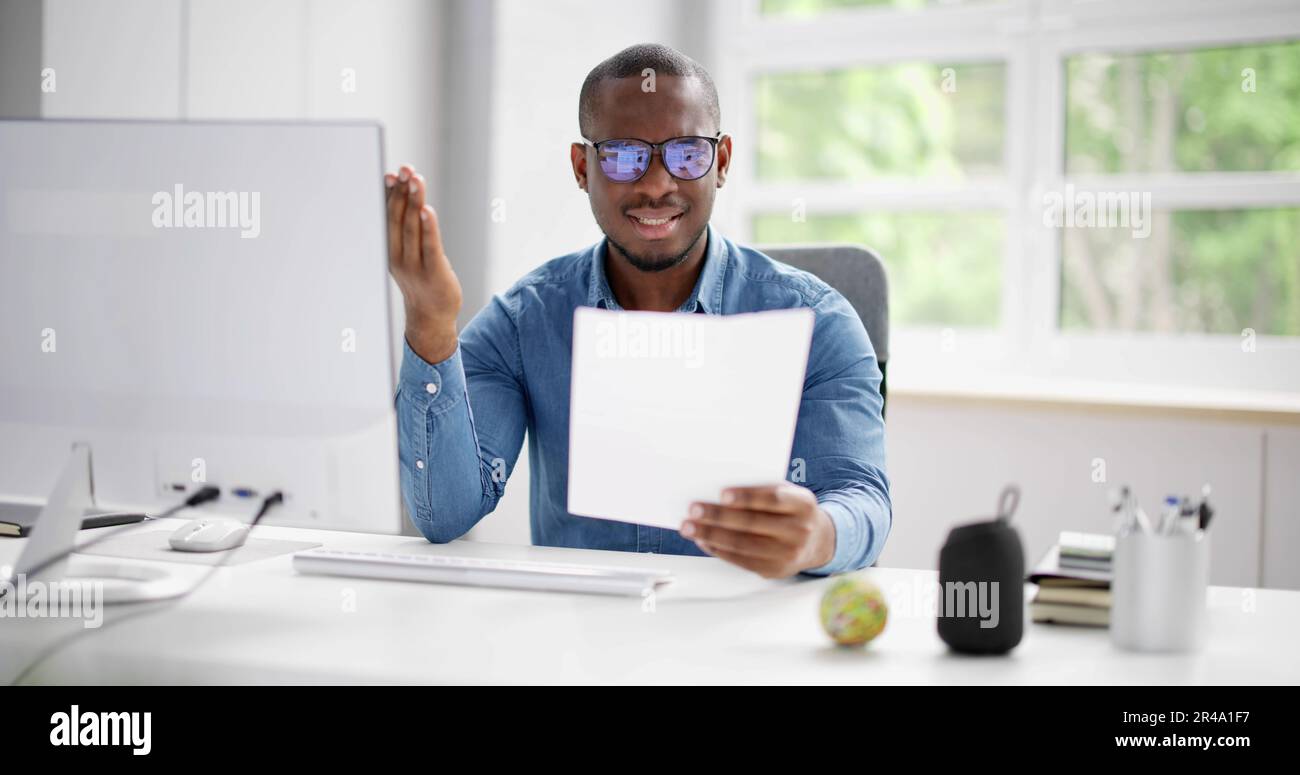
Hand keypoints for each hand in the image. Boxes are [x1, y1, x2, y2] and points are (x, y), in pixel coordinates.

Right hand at [385, 165, 461, 362]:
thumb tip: (402, 194)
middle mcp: (398, 256)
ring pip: (412, 228)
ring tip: (416, 181)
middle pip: (398, 219)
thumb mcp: (408, 253)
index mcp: (389, 250)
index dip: (389, 194)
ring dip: (414, 202)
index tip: (391, 174)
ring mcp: (415, 265)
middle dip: (402, 192)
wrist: (431, 317)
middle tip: (406, 170)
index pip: (388, 217)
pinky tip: (427, 210)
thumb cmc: (422, 280)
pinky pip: (429, 246)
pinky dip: (428, 227)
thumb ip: (407, 227)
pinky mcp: (434, 272)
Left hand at [680, 483, 834, 578]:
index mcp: (803, 504)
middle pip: (752, 523)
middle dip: (718, 516)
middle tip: (693, 509)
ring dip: (711, 535)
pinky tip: (702, 540)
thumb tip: (718, 495)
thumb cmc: (791, 510)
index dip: (747, 497)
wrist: (816, 541)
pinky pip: (741, 560)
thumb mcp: (787, 494)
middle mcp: (799, 530)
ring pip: (743, 544)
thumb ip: (761, 491)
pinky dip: (718, 550)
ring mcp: (787, 553)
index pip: (773, 499)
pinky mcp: (774, 570)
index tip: (722, 494)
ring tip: (689, 527)